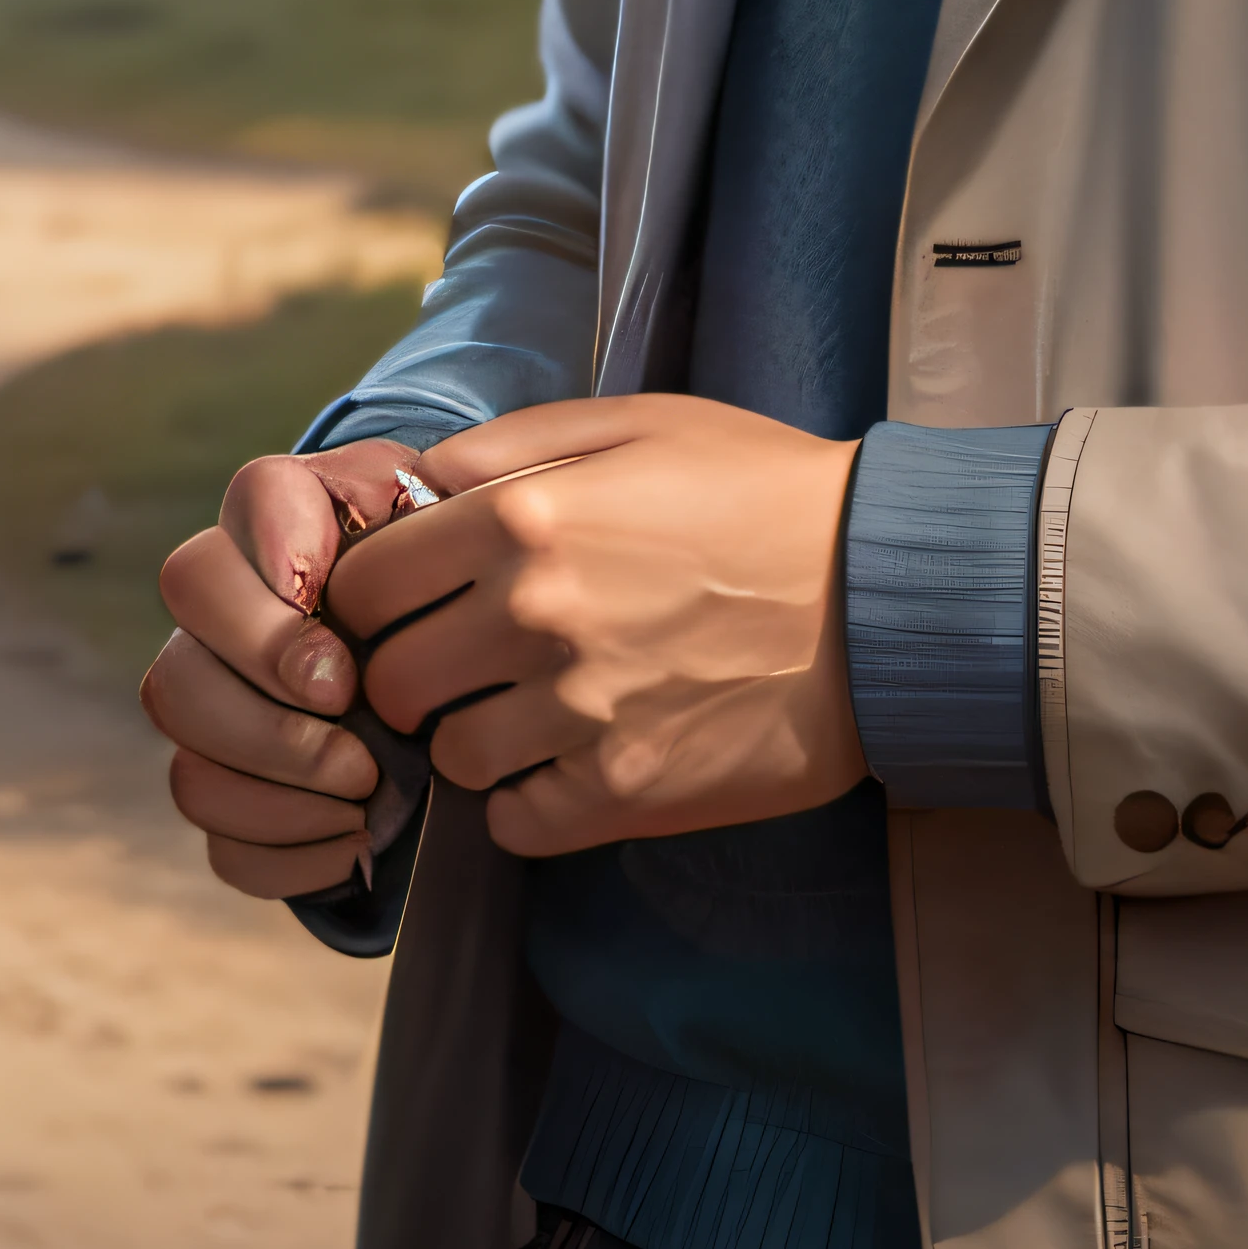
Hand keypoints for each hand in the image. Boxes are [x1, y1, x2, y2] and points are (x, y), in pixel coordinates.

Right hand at [145, 440, 435, 899]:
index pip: (228, 534)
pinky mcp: (229, 786)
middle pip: (178, 667)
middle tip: (353, 721)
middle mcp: (217, 610)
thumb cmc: (446, 569)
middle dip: (269, 714)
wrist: (450, 641)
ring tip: (366, 787)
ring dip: (281, 785)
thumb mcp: (450, 515)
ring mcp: (210, 704)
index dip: (271, 604)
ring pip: (188, 761)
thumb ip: (425, 504)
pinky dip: (290, 849)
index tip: (342, 651)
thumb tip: (404, 520)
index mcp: (272, 516)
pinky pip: (221, 840)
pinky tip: (356, 837)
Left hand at [322, 397, 865, 858]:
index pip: (363, 584)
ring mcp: (582, 712)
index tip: (403, 602)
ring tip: (526, 709)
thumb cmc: (760, 493)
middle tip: (459, 662)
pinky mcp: (628, 788)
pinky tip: (566, 761)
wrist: (884, 594)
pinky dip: (526, 803)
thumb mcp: (637, 424)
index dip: (368, 597)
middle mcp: (536, 617)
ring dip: (471, 739)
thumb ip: (508, 444)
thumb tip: (413, 484)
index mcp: (524, 517)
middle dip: (410, 671)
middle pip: (391, 680)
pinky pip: (515, 825)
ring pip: (450, 758)